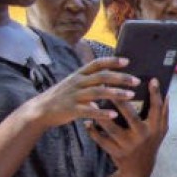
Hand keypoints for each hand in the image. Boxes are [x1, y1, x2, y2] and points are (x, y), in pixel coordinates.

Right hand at [24, 57, 139, 127]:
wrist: (40, 110)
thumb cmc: (63, 97)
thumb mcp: (75, 84)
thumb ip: (91, 80)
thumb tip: (111, 77)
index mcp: (79, 75)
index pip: (97, 63)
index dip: (112, 61)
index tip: (127, 61)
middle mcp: (77, 82)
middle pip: (101, 76)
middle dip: (120, 78)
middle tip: (136, 80)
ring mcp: (73, 96)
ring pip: (97, 91)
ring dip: (115, 93)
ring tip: (131, 96)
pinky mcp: (71, 110)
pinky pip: (89, 110)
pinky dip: (102, 112)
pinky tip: (114, 115)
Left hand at [86, 78, 168, 176]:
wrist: (139, 169)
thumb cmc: (150, 143)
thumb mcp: (161, 130)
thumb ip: (164, 113)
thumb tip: (167, 93)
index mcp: (155, 128)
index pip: (157, 108)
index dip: (155, 94)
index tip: (152, 79)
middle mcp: (142, 136)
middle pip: (131, 116)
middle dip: (120, 101)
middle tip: (110, 86)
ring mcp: (128, 145)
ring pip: (112, 129)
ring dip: (100, 116)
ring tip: (91, 103)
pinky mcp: (116, 152)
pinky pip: (102, 141)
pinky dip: (93, 132)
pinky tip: (87, 122)